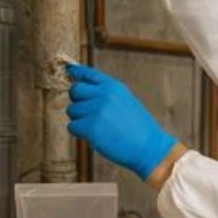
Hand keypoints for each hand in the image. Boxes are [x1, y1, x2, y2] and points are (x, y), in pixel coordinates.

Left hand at [66, 64, 177, 180]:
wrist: (149, 147)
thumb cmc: (138, 128)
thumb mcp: (126, 101)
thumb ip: (105, 93)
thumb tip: (82, 87)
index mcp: (114, 86)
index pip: (88, 73)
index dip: (76, 72)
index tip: (69, 69)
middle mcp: (104, 94)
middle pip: (75, 91)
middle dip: (79, 102)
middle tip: (91, 114)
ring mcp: (96, 110)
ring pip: (72, 110)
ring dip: (80, 120)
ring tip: (100, 127)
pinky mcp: (90, 126)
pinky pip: (72, 127)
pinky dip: (81, 133)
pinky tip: (97, 135)